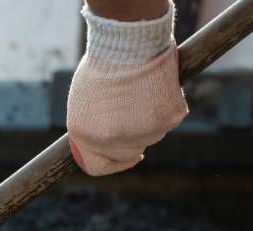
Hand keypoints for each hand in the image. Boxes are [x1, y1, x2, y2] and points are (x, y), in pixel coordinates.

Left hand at [66, 1, 187, 175]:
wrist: (130, 42)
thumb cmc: (103, 65)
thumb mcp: (84, 101)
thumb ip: (93, 125)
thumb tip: (106, 138)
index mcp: (85, 136)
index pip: (98, 166)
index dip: (110, 163)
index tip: (120, 158)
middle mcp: (112, 140)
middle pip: (128, 153)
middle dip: (131, 140)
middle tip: (134, 115)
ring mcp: (142, 133)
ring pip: (150, 135)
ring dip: (148, 120)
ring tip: (141, 92)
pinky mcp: (167, 120)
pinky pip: (168, 119)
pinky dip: (166, 106)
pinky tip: (157, 87)